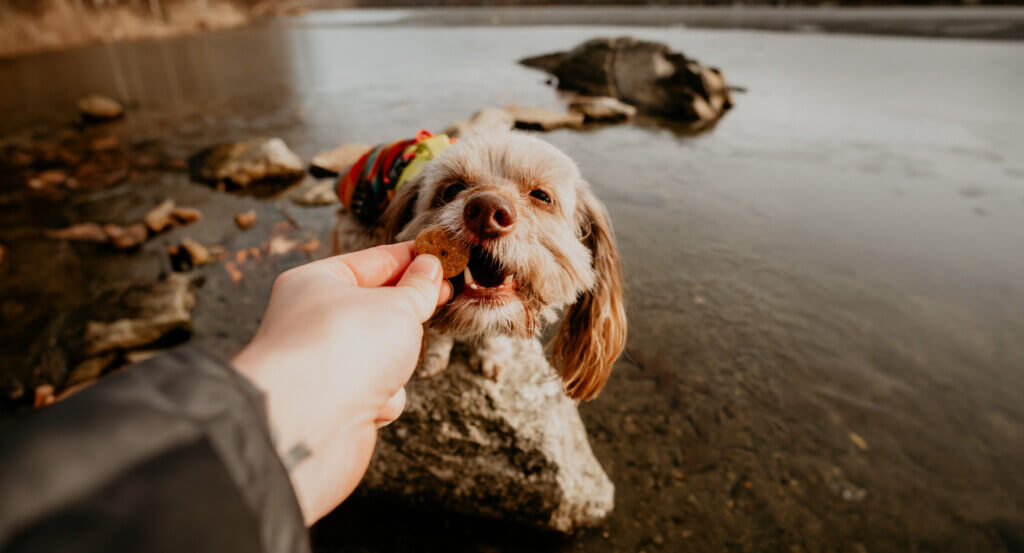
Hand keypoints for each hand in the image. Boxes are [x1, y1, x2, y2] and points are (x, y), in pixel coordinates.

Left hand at [232, 242, 450, 524]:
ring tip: (396, 362)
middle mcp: (313, 321)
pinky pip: (376, 390)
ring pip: (381, 352)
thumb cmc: (345, 348)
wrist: (309, 424)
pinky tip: (374, 403)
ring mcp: (324, 364)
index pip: (372, 261)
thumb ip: (419, 287)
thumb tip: (431, 268)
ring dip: (397, 359)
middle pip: (375, 307)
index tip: (444, 254)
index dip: (410, 257)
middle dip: (408, 309)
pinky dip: (385, 395)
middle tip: (447, 292)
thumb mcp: (397, 304)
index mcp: (315, 283)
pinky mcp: (336, 403)